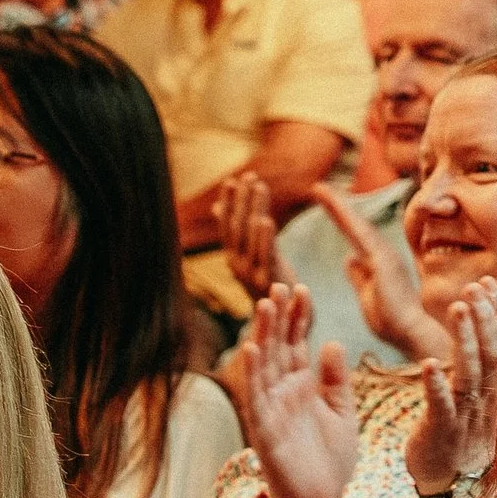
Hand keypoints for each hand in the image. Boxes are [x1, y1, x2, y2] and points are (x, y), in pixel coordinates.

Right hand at [217, 171, 279, 299]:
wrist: (281, 321)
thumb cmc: (267, 284)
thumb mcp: (250, 257)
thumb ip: (236, 233)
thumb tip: (216, 207)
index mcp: (232, 258)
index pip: (226, 225)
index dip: (228, 202)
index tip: (231, 180)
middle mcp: (236, 265)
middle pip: (237, 226)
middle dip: (242, 199)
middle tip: (248, 175)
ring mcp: (251, 273)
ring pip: (250, 237)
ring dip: (254, 209)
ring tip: (259, 187)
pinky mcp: (268, 281)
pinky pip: (265, 255)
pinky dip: (264, 237)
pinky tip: (265, 219)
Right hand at [244, 283, 359, 497]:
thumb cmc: (331, 461)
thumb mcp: (343, 413)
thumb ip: (336, 380)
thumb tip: (331, 342)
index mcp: (302, 387)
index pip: (297, 343)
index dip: (298, 317)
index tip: (302, 288)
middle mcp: (283, 393)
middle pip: (278, 347)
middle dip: (278, 317)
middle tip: (280, 285)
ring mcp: (271, 410)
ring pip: (264, 365)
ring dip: (262, 335)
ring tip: (265, 305)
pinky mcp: (264, 430)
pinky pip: (255, 398)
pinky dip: (253, 373)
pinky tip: (252, 348)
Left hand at [316, 185, 446, 363]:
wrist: (412, 334)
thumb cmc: (392, 323)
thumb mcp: (367, 297)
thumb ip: (359, 277)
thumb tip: (349, 258)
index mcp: (378, 263)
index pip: (356, 238)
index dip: (341, 220)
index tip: (326, 205)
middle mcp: (383, 254)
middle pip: (355, 225)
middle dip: (337, 206)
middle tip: (317, 188)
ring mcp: (384, 254)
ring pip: (356, 224)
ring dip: (337, 206)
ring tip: (318, 189)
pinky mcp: (382, 260)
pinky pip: (358, 232)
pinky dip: (343, 216)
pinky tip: (330, 203)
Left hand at [404, 277, 496, 495]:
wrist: (455, 485)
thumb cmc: (460, 435)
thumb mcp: (472, 396)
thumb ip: (475, 363)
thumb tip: (478, 327)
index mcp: (489, 387)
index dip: (493, 312)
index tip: (486, 282)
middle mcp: (481, 397)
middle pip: (488, 353)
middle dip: (483, 318)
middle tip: (473, 287)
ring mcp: (464, 415)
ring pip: (469, 373)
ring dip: (464, 339)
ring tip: (457, 308)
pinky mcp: (442, 431)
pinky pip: (441, 406)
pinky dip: (436, 385)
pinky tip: (428, 364)